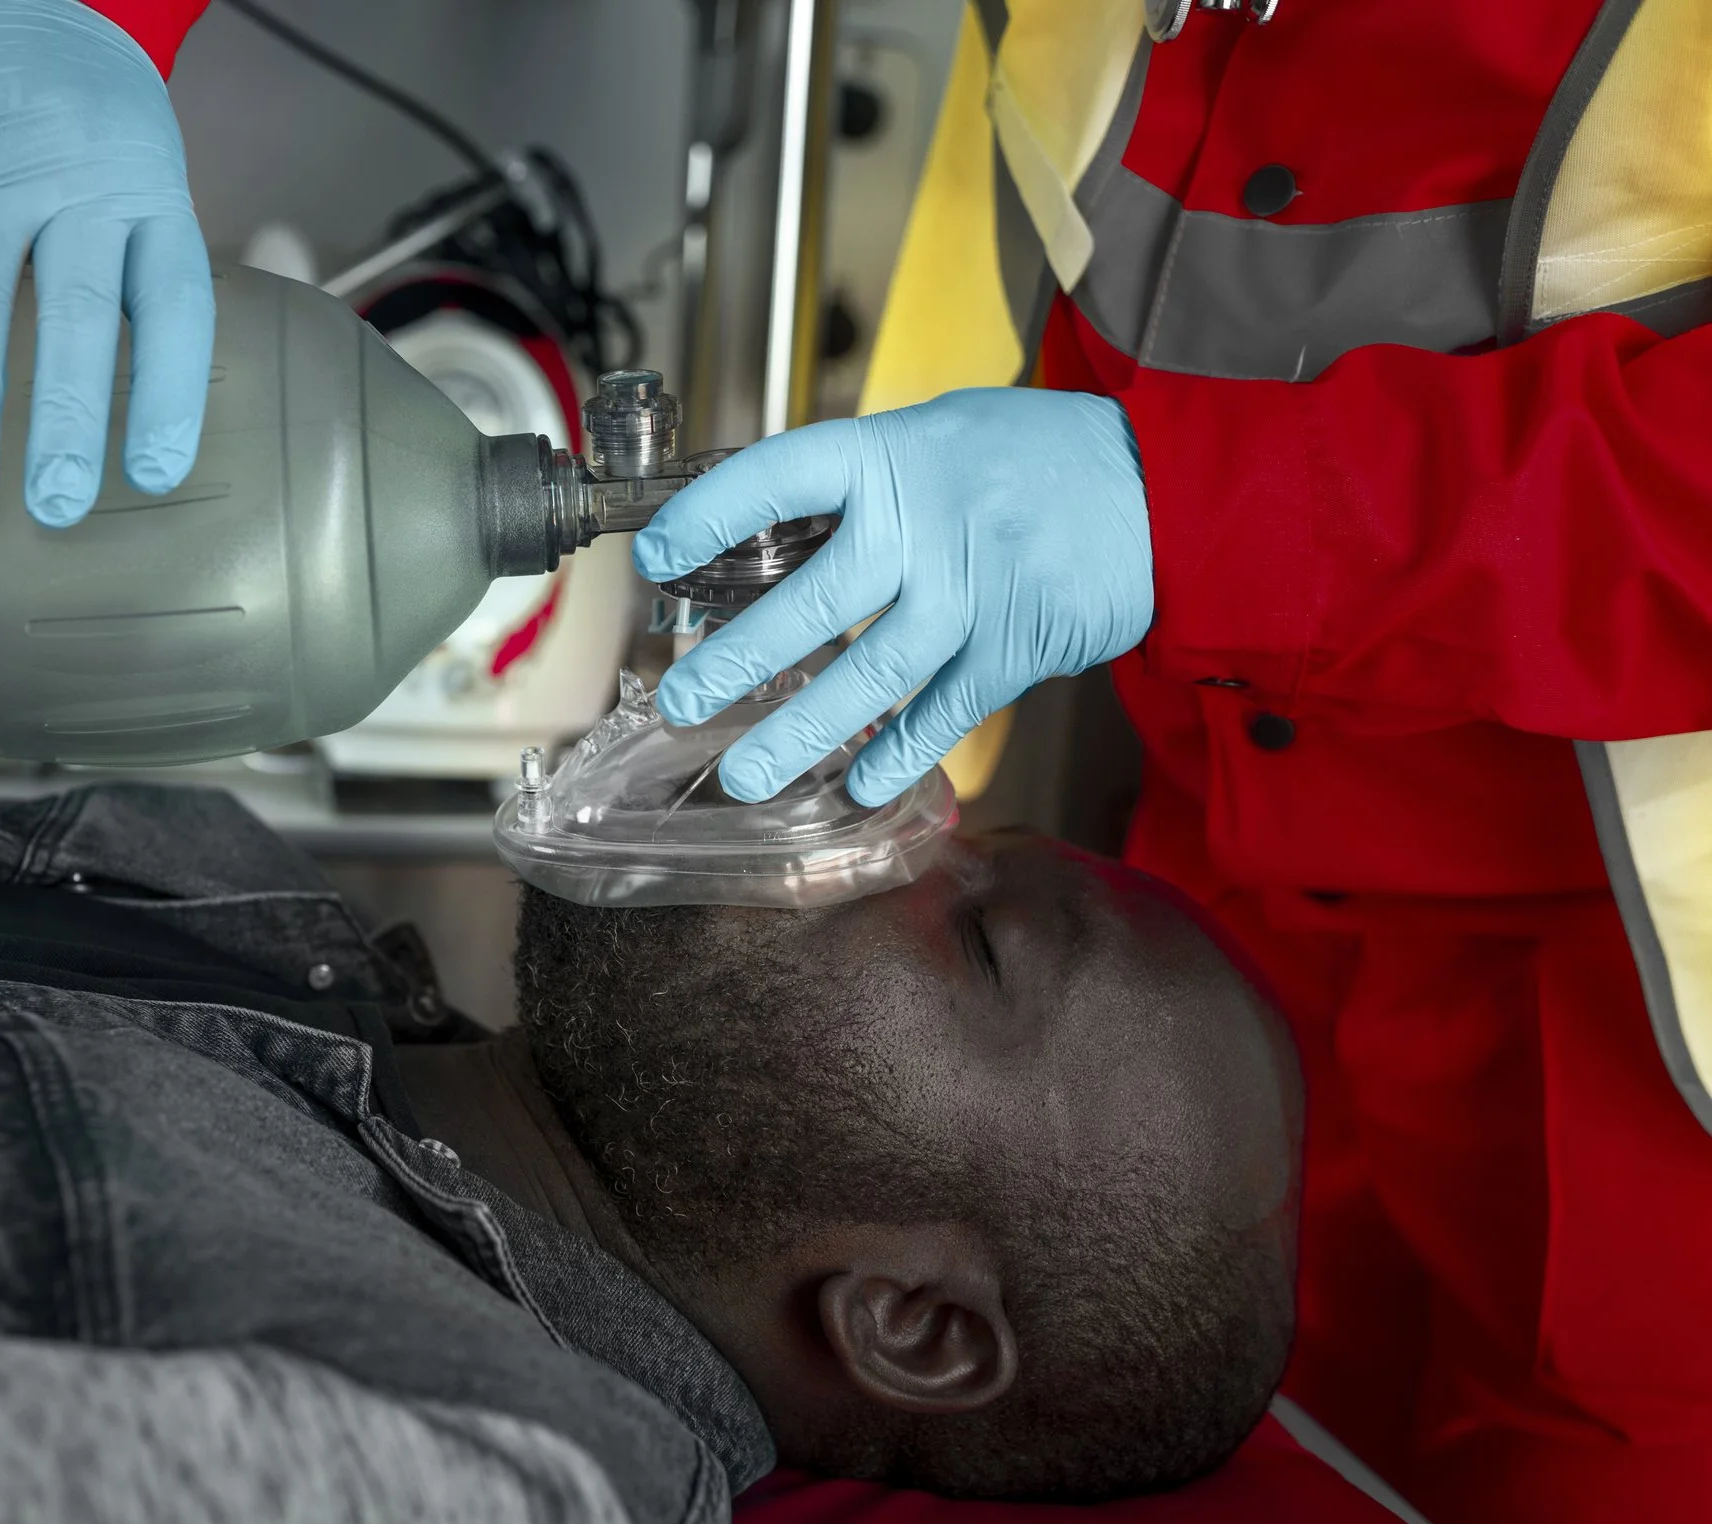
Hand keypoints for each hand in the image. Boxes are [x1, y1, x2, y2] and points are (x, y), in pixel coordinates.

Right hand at [0, 0, 213, 527]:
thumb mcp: (147, 191)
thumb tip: (137, 417)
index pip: (171, 305)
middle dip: (66, 415)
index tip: (156, 475)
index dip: (168, 393)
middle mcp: (76, 183)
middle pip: (76, 308)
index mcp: (148, 201)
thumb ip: (136, 283)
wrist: (29, 5)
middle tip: (57, 503)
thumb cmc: (96, 127)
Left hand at [633, 388, 1153, 806]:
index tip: (658, 558)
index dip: (709, 516)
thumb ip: (860, 483)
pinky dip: (897, 756)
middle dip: (735, 662)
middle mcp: (926, 523)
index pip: (777, 476)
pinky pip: (942, 714)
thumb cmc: (1033, 459)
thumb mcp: (938, 434)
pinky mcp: (1018, 646)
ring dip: (800, 735)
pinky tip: (855, 788)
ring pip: (869, 678)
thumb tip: (760, 537)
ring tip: (746, 774)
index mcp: (892, 454)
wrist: (1168, 486)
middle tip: (679, 701)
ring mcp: (974, 591)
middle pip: (811, 604)